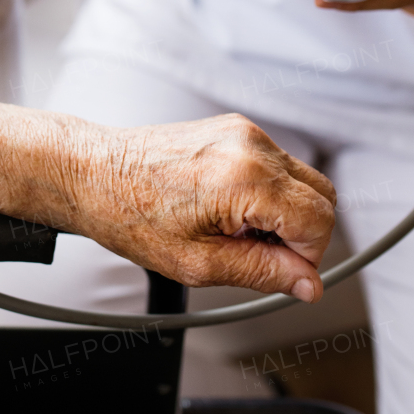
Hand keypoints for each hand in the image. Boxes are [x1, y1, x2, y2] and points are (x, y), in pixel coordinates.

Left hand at [68, 115, 336, 302]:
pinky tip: (229, 209)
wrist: (90, 172)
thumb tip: (307, 284)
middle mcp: (250, 145)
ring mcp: (243, 132)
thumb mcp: (197, 263)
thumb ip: (262, 272)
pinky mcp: (234, 129)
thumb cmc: (128, 212)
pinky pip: (277, 166)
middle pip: (323, 197)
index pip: (320, 221)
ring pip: (303, 181)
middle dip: (302, 235)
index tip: (280, 272)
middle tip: (258, 255)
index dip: (306, 258)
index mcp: (245, 177)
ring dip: (285, 214)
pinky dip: (268, 193)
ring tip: (235, 231)